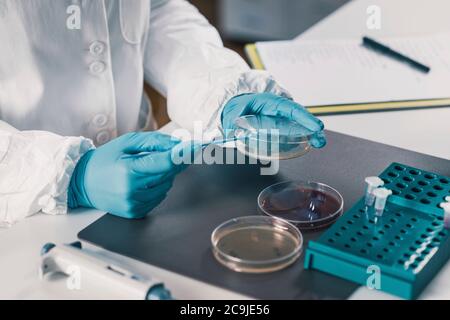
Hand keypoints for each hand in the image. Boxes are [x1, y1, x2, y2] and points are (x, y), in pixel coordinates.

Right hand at [68, 132, 195, 218]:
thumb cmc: (103, 160)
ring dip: (161, 176)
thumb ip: (153, 142)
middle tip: (159, 155)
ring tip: (141, 170)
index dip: (183, 155)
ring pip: (166, 186)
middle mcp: (132, 191)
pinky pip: (158, 197)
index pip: (165, 162)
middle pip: (168, 174)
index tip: (195, 148)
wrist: (82, 183)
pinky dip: (155, 187)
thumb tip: (177, 145)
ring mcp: (134, 204)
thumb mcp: (126, 143)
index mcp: (129, 171)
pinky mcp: (135, 212)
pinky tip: (140, 182)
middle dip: (170, 163)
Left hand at [221, 93, 325, 147]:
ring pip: (298, 124)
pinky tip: (311, 143)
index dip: (303, 117)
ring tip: (319, 142)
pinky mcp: (280, 127)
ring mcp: (280, 118)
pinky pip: (292, 130)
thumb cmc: (236, 108)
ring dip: (310, 133)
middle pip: (298, 117)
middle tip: (320, 139)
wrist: (235, 105)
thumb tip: (234, 136)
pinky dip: (303, 136)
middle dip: (311, 127)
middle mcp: (277, 109)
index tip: (315, 126)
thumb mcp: (231, 115)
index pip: (288, 108)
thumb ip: (232, 127)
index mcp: (267, 102)